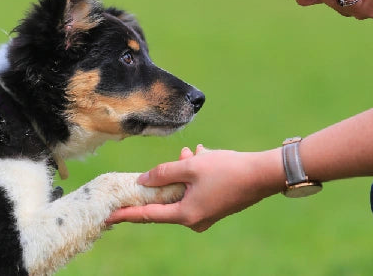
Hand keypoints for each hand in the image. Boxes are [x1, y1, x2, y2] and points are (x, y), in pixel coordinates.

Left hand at [106, 145, 283, 231]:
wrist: (264, 174)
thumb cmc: (227, 169)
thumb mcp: (191, 166)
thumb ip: (163, 173)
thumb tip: (142, 180)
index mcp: (185, 214)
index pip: (148, 215)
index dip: (127, 214)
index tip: (108, 216)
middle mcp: (195, 220)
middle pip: (166, 201)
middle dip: (164, 179)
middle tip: (170, 162)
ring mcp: (207, 215)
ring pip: (183, 191)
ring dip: (183, 172)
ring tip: (192, 153)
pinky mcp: (216, 206)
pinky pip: (196, 190)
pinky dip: (195, 175)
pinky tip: (203, 156)